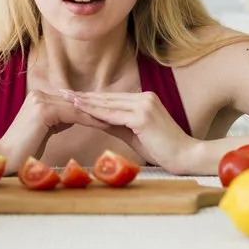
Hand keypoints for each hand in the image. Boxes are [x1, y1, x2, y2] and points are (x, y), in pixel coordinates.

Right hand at [0, 88, 109, 171]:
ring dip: (97, 114)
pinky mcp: (43, 109)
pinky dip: (89, 120)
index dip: (90, 110)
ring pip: (76, 107)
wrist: (5, 157)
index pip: (71, 103)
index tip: (109, 115)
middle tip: (118, 115)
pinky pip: (73, 114)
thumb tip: (74, 117)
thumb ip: (57, 121)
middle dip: (97, 110)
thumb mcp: (44, 131)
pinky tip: (104, 124)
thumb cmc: (24, 150)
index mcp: (39, 98)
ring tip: (116, 119)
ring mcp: (40, 100)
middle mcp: (39, 95)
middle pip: (75, 103)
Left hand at [61, 90, 197, 174]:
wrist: (186, 156)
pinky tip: (81, 111)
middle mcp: (144, 97)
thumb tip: (97, 120)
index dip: (90, 97)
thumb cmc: (163, 149)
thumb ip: (117, 124)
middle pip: (107, 98)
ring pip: (108, 104)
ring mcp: (144, 105)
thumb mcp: (136, 134)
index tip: (71, 96)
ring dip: (85, 102)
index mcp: (144, 99)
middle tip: (62, 93)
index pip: (111, 98)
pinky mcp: (142, 116)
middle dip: (83, 96)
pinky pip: (114, 115)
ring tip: (66, 99)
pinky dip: (96, 113)